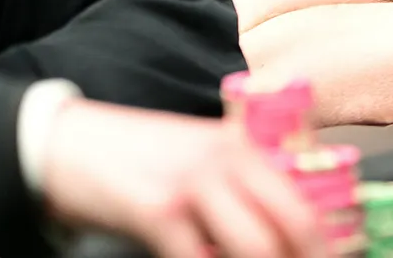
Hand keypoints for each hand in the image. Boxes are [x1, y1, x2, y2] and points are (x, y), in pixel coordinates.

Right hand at [41, 100, 324, 257]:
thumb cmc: (140, 160)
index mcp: (246, 149)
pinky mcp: (158, 210)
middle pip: (290, 227)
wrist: (69, 145)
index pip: (303, 206)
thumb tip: (285, 232)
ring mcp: (194, 185)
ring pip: (253, 247)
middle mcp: (229, 161)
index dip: (323, 247)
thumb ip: (240, 186)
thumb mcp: (202, 159)